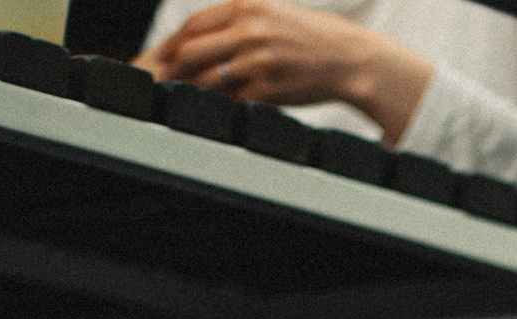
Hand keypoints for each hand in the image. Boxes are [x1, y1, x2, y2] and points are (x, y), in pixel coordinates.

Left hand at [137, 0, 430, 144]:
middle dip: (173, 69)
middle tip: (165, 82)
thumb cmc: (313, 37)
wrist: (351, 59)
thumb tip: (200, 35)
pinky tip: (216, 109)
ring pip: (205, 79)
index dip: (173, 43)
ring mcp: (258, 61)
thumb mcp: (274, 11)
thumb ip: (239, 17)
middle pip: (190, 51)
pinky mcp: (268, 89)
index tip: (164, 56)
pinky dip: (219, 106)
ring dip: (191, 91)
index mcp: (248, 7)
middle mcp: (250, 31)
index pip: (194, 24)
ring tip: (186, 98)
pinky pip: (230, 101)